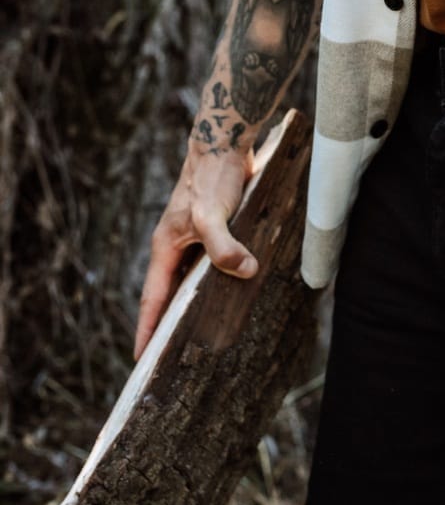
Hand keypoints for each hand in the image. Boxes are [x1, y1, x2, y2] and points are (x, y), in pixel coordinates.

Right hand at [134, 141, 257, 359]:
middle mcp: (177, 246)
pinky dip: (220, 278)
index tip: (141, 359)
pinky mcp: (216, 229)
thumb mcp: (214, 215)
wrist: (226, 145)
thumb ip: (224, 246)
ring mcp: (195, 237)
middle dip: (169, 324)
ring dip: (197, 302)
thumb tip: (244, 272)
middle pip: (171, 293)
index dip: (148, 328)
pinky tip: (236, 289)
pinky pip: (214, 262)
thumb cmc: (213, 178)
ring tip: (205, 333)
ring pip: (193, 278)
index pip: (153, 298)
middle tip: (172, 358)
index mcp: (166, 247)